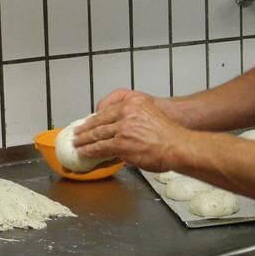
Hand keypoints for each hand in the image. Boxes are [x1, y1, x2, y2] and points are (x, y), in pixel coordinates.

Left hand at [74, 90, 189, 172]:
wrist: (177, 145)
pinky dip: (90, 151)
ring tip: (77, 144)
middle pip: (98, 121)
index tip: (87, 122)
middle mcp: (125, 112)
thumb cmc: (168, 133)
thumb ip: (133, 115)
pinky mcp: (121, 144)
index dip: (94, 118)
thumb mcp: (150, 111)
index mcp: (132, 102)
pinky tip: (85, 153)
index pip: (106, 110)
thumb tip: (119, 126)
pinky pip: (100, 148)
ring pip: (97, 134)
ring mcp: (122, 128)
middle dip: (85, 129)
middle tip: (77, 133)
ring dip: (84, 141)